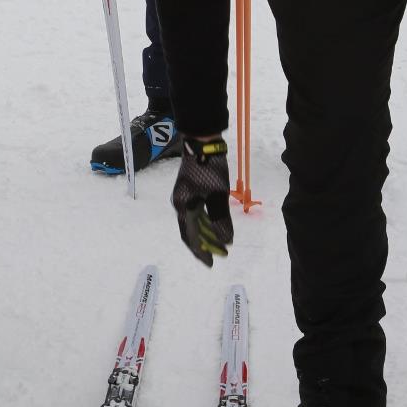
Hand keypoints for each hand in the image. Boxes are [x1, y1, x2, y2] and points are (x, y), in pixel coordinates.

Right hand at [171, 135, 232, 266]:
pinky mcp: (190, 191)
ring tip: (222, 242)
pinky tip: (218, 225)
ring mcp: (184, 197)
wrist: (203, 143)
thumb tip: (226, 241)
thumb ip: (221, 219)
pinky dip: (207, 221)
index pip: (190, 237)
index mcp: (183, 207)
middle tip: (221, 254)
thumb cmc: (210, 168)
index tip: (212, 263)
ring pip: (195, 222)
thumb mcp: (218, 195)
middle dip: (206, 244)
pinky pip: (198, 213)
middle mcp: (180, 204)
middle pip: (192, 231)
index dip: (201, 251)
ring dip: (208, 233)